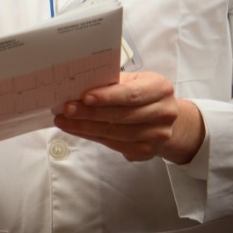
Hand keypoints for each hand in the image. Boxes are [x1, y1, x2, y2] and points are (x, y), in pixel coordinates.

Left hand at [53, 71, 204, 163]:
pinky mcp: (146, 151)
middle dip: (90, 113)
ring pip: (115, 133)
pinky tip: (77, 130)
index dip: (107, 97)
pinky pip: (114, 145)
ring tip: (65, 121)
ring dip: (86, 127)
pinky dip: (93, 136)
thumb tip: (80, 85)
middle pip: (121, 115)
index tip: (84, 97)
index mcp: (160, 88)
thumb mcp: (135, 81)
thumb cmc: (143, 95)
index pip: (131, 94)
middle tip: (67, 109)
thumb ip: (114, 82)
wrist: (167, 120)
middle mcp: (163, 113)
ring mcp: (157, 135)